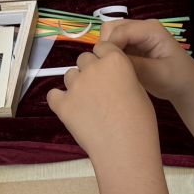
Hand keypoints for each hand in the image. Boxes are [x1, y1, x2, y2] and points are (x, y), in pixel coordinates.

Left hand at [47, 44, 160, 162]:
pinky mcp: (62, 104)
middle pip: (84, 59)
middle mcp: (93, 68)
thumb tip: (112, 77)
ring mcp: (75, 85)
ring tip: (87, 104)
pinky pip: (54, 95)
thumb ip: (121, 76)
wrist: (124, 148)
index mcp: (115, 60)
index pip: (103, 46)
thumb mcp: (138, 89)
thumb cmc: (139, 122)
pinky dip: (60, 100)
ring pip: (70, 75)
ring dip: (76, 85)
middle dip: (90, 71)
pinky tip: (70, 110)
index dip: (104, 58)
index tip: (108, 71)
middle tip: (98, 91)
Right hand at [100, 18, 193, 101]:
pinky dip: (110, 57)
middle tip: (108, 69)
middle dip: (106, 47)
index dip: (110, 46)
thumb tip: (109, 60)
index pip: (120, 30)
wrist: (187, 86)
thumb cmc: (177, 78)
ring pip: (110, 37)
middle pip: (112, 29)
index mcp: (150, 29)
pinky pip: (114, 47)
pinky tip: (114, 71)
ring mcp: (136, 37)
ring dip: (107, 52)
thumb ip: (134, 65)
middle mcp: (141, 28)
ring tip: (111, 71)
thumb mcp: (157, 74)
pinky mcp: (132, 47)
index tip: (106, 66)